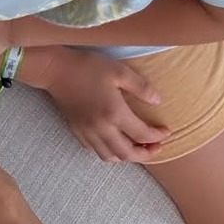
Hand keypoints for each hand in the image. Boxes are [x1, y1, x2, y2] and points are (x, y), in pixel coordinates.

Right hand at [42, 49, 168, 162]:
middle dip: (146, 154)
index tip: (167, 131)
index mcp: (114, 113)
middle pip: (127, 154)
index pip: (142, 135)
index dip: (158, 136)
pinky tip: (114, 141)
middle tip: (157, 147)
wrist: (56, 70)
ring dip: (127, 156)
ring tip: (137, 147)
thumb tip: (158, 101)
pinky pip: (95, 150)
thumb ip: (141, 87)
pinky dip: (109, 151)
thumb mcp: (120, 71)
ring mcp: (87, 132)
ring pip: (110, 156)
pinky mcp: (77, 131)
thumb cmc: (88, 67)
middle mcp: (101, 128)